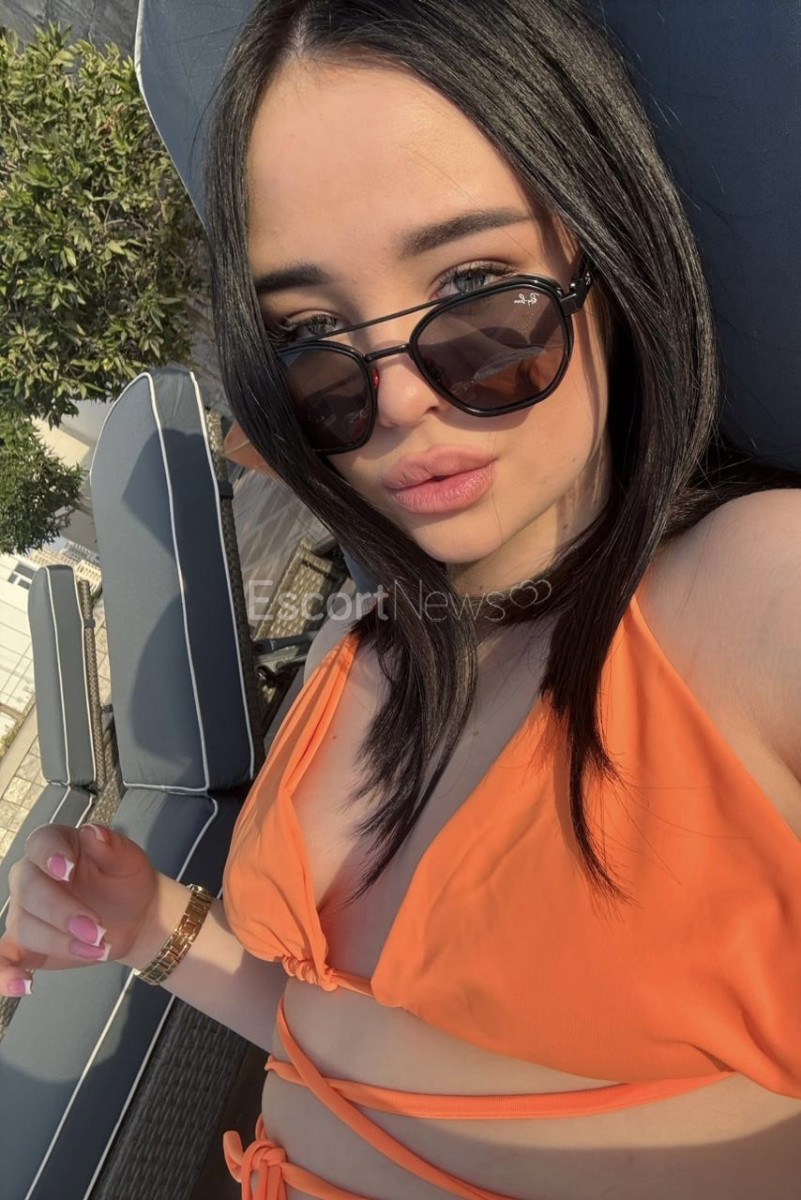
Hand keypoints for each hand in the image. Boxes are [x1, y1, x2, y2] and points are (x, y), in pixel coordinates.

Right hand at [0, 822, 158, 996]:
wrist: (133, 916)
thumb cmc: (126, 881)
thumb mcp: (128, 860)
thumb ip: (111, 846)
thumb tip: (93, 832)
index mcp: (56, 845)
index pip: (41, 843)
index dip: (51, 855)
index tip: (69, 870)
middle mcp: (31, 875)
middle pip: (29, 889)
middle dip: (62, 912)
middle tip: (96, 928)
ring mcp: (25, 912)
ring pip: (25, 926)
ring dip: (59, 941)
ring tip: (96, 948)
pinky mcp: (23, 945)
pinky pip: (2, 959)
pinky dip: (6, 974)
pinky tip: (23, 985)